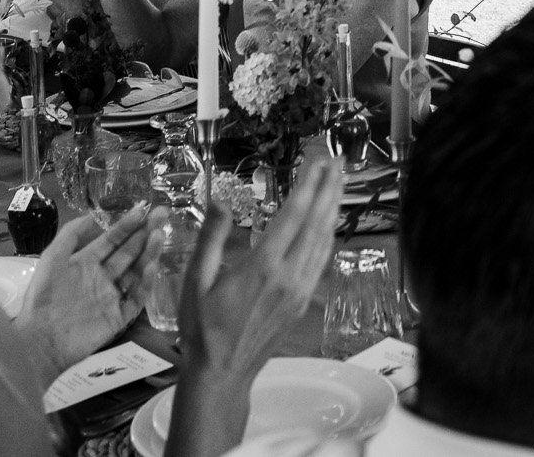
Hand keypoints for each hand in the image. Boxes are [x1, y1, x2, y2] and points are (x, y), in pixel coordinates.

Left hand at [16, 206, 166, 376]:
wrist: (41, 341)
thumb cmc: (43, 299)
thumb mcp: (51, 259)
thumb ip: (70, 235)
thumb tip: (93, 214)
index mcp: (86, 263)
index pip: (112, 240)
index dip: (126, 225)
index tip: (143, 209)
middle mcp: (102, 277)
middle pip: (129, 252)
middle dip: (145, 233)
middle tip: (162, 215)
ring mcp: (112, 297)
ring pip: (137, 272)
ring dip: (148, 253)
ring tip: (159, 235)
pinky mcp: (118, 317)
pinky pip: (136, 298)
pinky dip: (145, 283)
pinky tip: (150, 268)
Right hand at [177, 158, 347, 382]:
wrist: (222, 373)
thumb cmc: (203, 328)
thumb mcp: (195, 280)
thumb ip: (210, 237)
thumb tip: (219, 201)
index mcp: (262, 266)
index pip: (294, 215)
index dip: (309, 185)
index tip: (318, 162)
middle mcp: (288, 276)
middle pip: (317, 222)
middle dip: (329, 189)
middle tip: (337, 161)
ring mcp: (299, 290)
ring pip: (324, 241)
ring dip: (333, 208)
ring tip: (338, 183)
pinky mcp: (303, 302)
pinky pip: (321, 261)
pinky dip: (328, 236)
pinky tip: (329, 223)